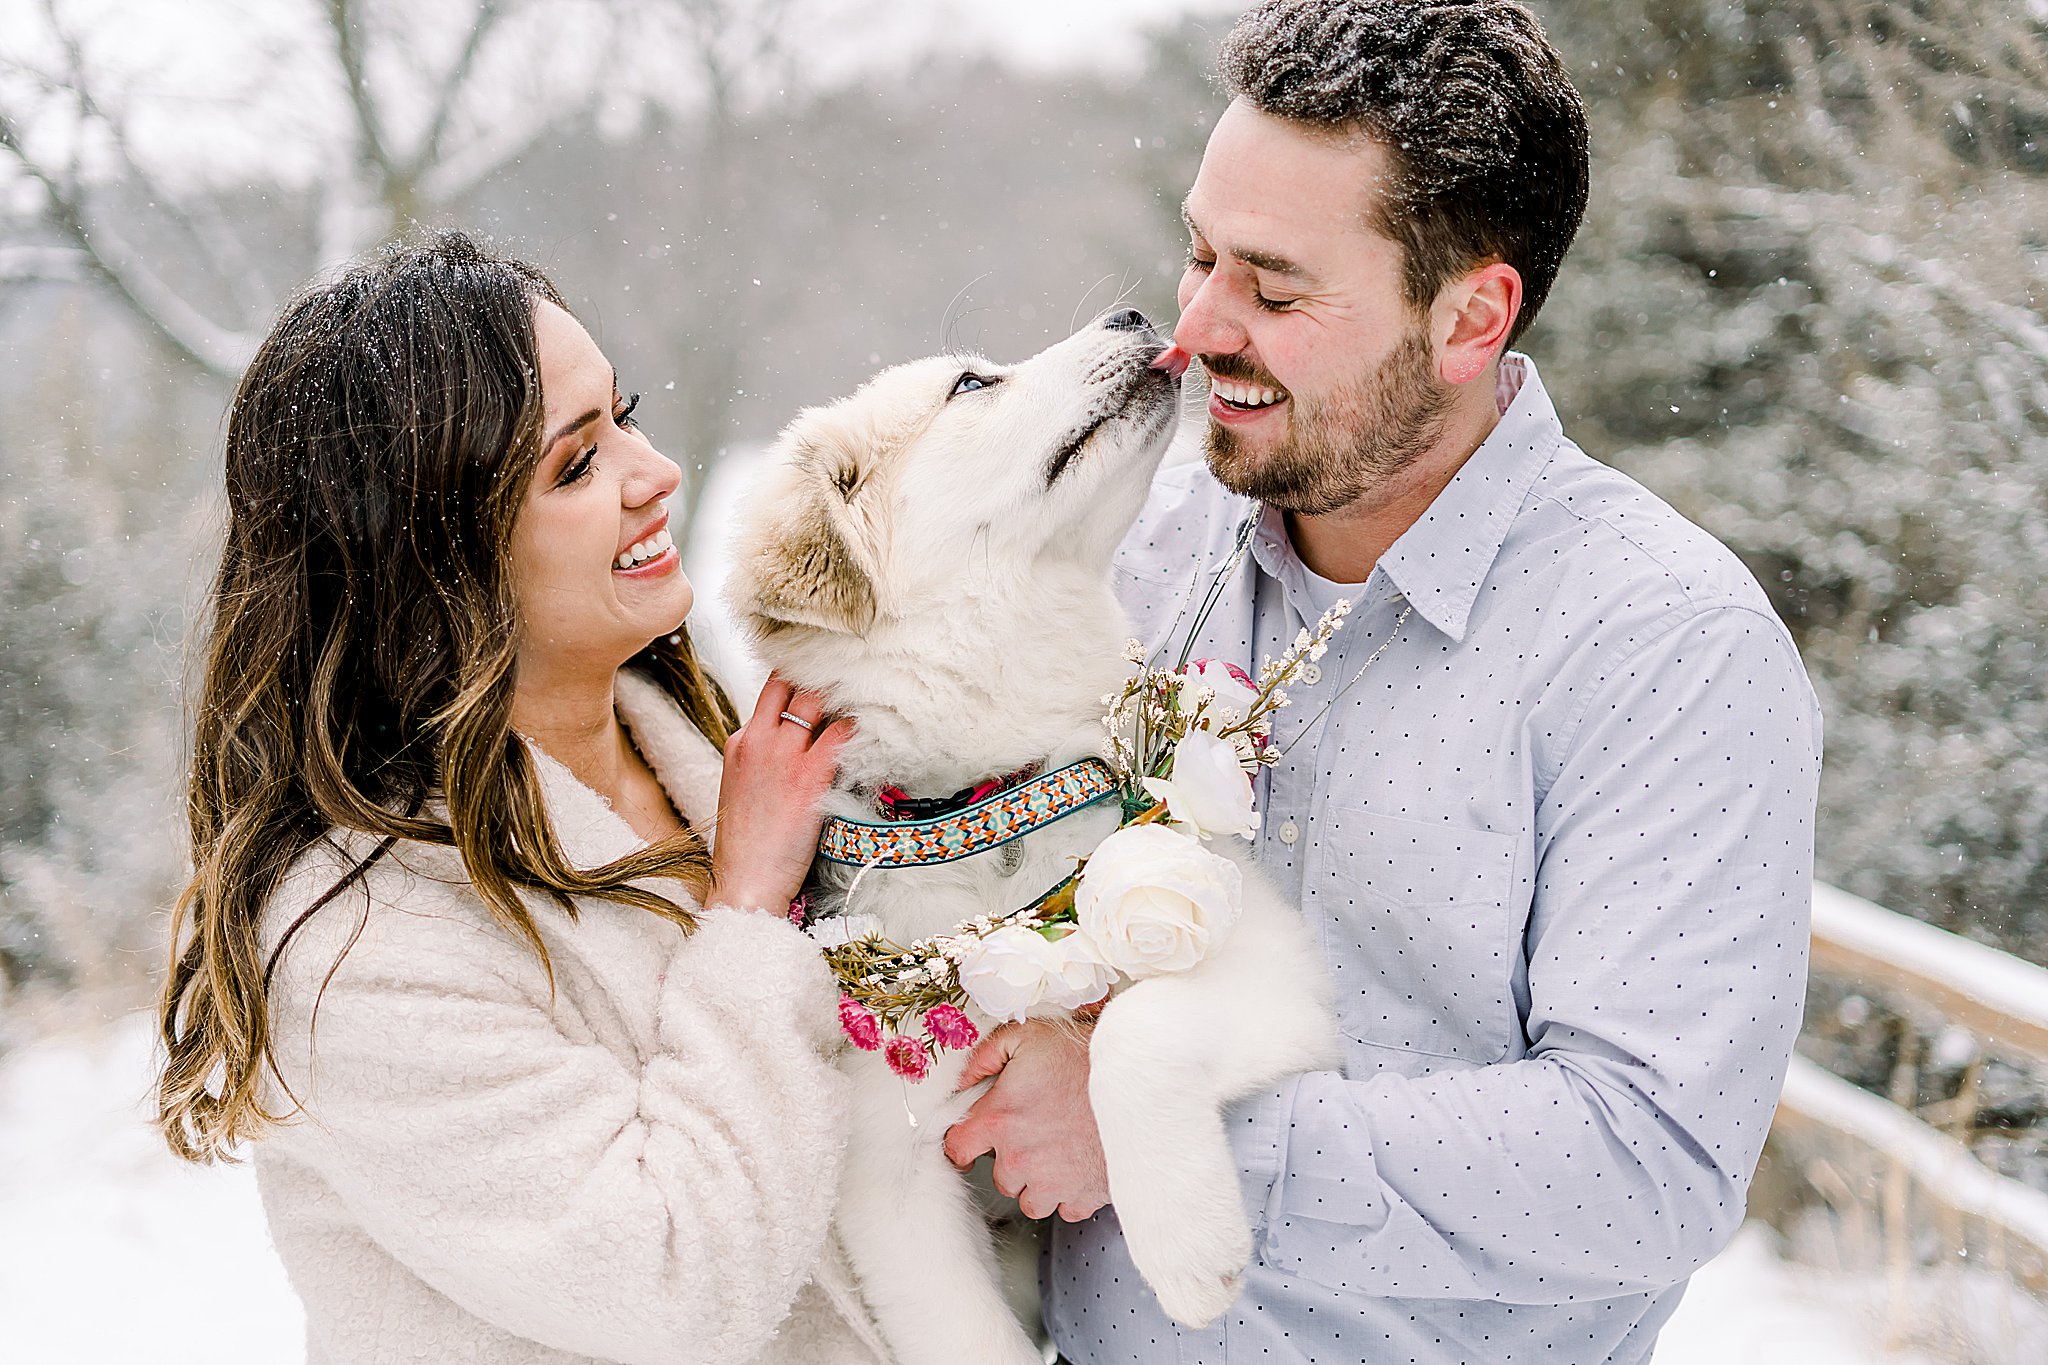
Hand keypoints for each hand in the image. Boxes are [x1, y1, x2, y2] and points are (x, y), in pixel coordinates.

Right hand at [706, 672, 850, 911]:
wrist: (745, 883)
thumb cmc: (748, 846)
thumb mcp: (742, 789)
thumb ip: (763, 758)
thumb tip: (795, 741)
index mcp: (740, 743)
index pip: (771, 691)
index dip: (798, 675)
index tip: (823, 668)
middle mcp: (759, 740)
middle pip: (790, 682)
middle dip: (820, 670)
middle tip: (851, 665)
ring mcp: (783, 755)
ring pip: (816, 699)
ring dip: (843, 690)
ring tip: (871, 683)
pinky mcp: (809, 776)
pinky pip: (842, 733)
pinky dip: (859, 723)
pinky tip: (878, 720)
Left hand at [942, 1016, 1108, 1221]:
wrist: (1140, 1082)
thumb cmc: (1089, 1058)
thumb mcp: (1029, 1036)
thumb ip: (986, 1055)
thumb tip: (965, 1077)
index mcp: (1000, 1119)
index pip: (957, 1148)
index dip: (963, 1144)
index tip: (972, 1143)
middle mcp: (1021, 1158)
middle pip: (1000, 1177)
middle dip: (1012, 1159)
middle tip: (1035, 1133)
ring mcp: (1053, 1183)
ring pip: (1030, 1200)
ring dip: (1039, 1182)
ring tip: (1057, 1153)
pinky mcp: (1085, 1196)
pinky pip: (1067, 1208)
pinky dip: (1071, 1193)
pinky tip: (1080, 1165)